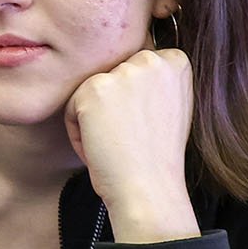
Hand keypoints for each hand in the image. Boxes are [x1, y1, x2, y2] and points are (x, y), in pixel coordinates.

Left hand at [63, 47, 197, 243]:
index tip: (147, 127)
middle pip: (111, 77)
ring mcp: (123, 72)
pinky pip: (71, 108)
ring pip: (90, 92)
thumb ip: (155, 81)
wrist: (149, 188)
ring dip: (95, 120)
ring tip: (117, 144)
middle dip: (114, 108)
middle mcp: (152, 60)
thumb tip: (127, 67)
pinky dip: (78, 133)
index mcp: (176, 62)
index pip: (136, 67)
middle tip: (130, 138)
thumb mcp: (172, 106)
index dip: (135, 101)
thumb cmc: (158, 158)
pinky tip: (101, 148)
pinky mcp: (94, 88)